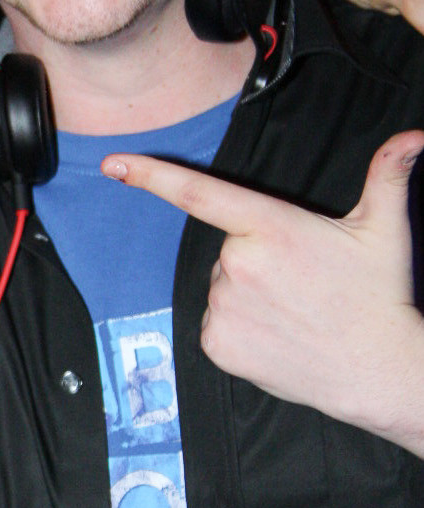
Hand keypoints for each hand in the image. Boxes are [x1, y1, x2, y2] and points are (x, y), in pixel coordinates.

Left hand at [102, 130, 423, 456]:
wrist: (377, 372)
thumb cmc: (380, 297)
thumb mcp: (386, 229)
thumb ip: (388, 174)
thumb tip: (415, 135)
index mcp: (271, 227)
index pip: (199, 192)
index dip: (151, 174)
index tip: (114, 164)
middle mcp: (238, 264)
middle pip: (229, 248)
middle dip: (257, 259)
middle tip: (303, 281)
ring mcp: (223, 307)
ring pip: (224, 287)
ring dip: (249, 294)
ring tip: (295, 311)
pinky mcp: (216, 344)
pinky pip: (218, 323)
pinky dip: (240, 327)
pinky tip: (277, 335)